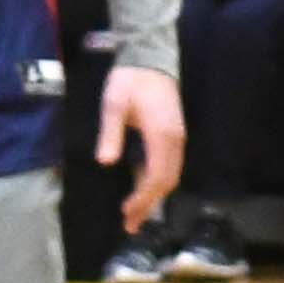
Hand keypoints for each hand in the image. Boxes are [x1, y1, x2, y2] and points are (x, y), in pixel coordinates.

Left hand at [92, 63, 183, 229]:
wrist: (151, 58)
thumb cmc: (130, 81)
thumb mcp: (113, 104)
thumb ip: (110, 134)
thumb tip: (106, 162)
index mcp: (162, 136)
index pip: (156, 177)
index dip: (142, 198)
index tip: (127, 214)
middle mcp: (175, 141)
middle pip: (167, 182)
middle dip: (149, 204)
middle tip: (130, 224)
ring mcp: (177, 138)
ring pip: (170, 176)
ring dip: (154, 196)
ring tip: (136, 214)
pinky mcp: (174, 135)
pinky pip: (169, 166)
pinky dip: (157, 182)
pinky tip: (142, 190)